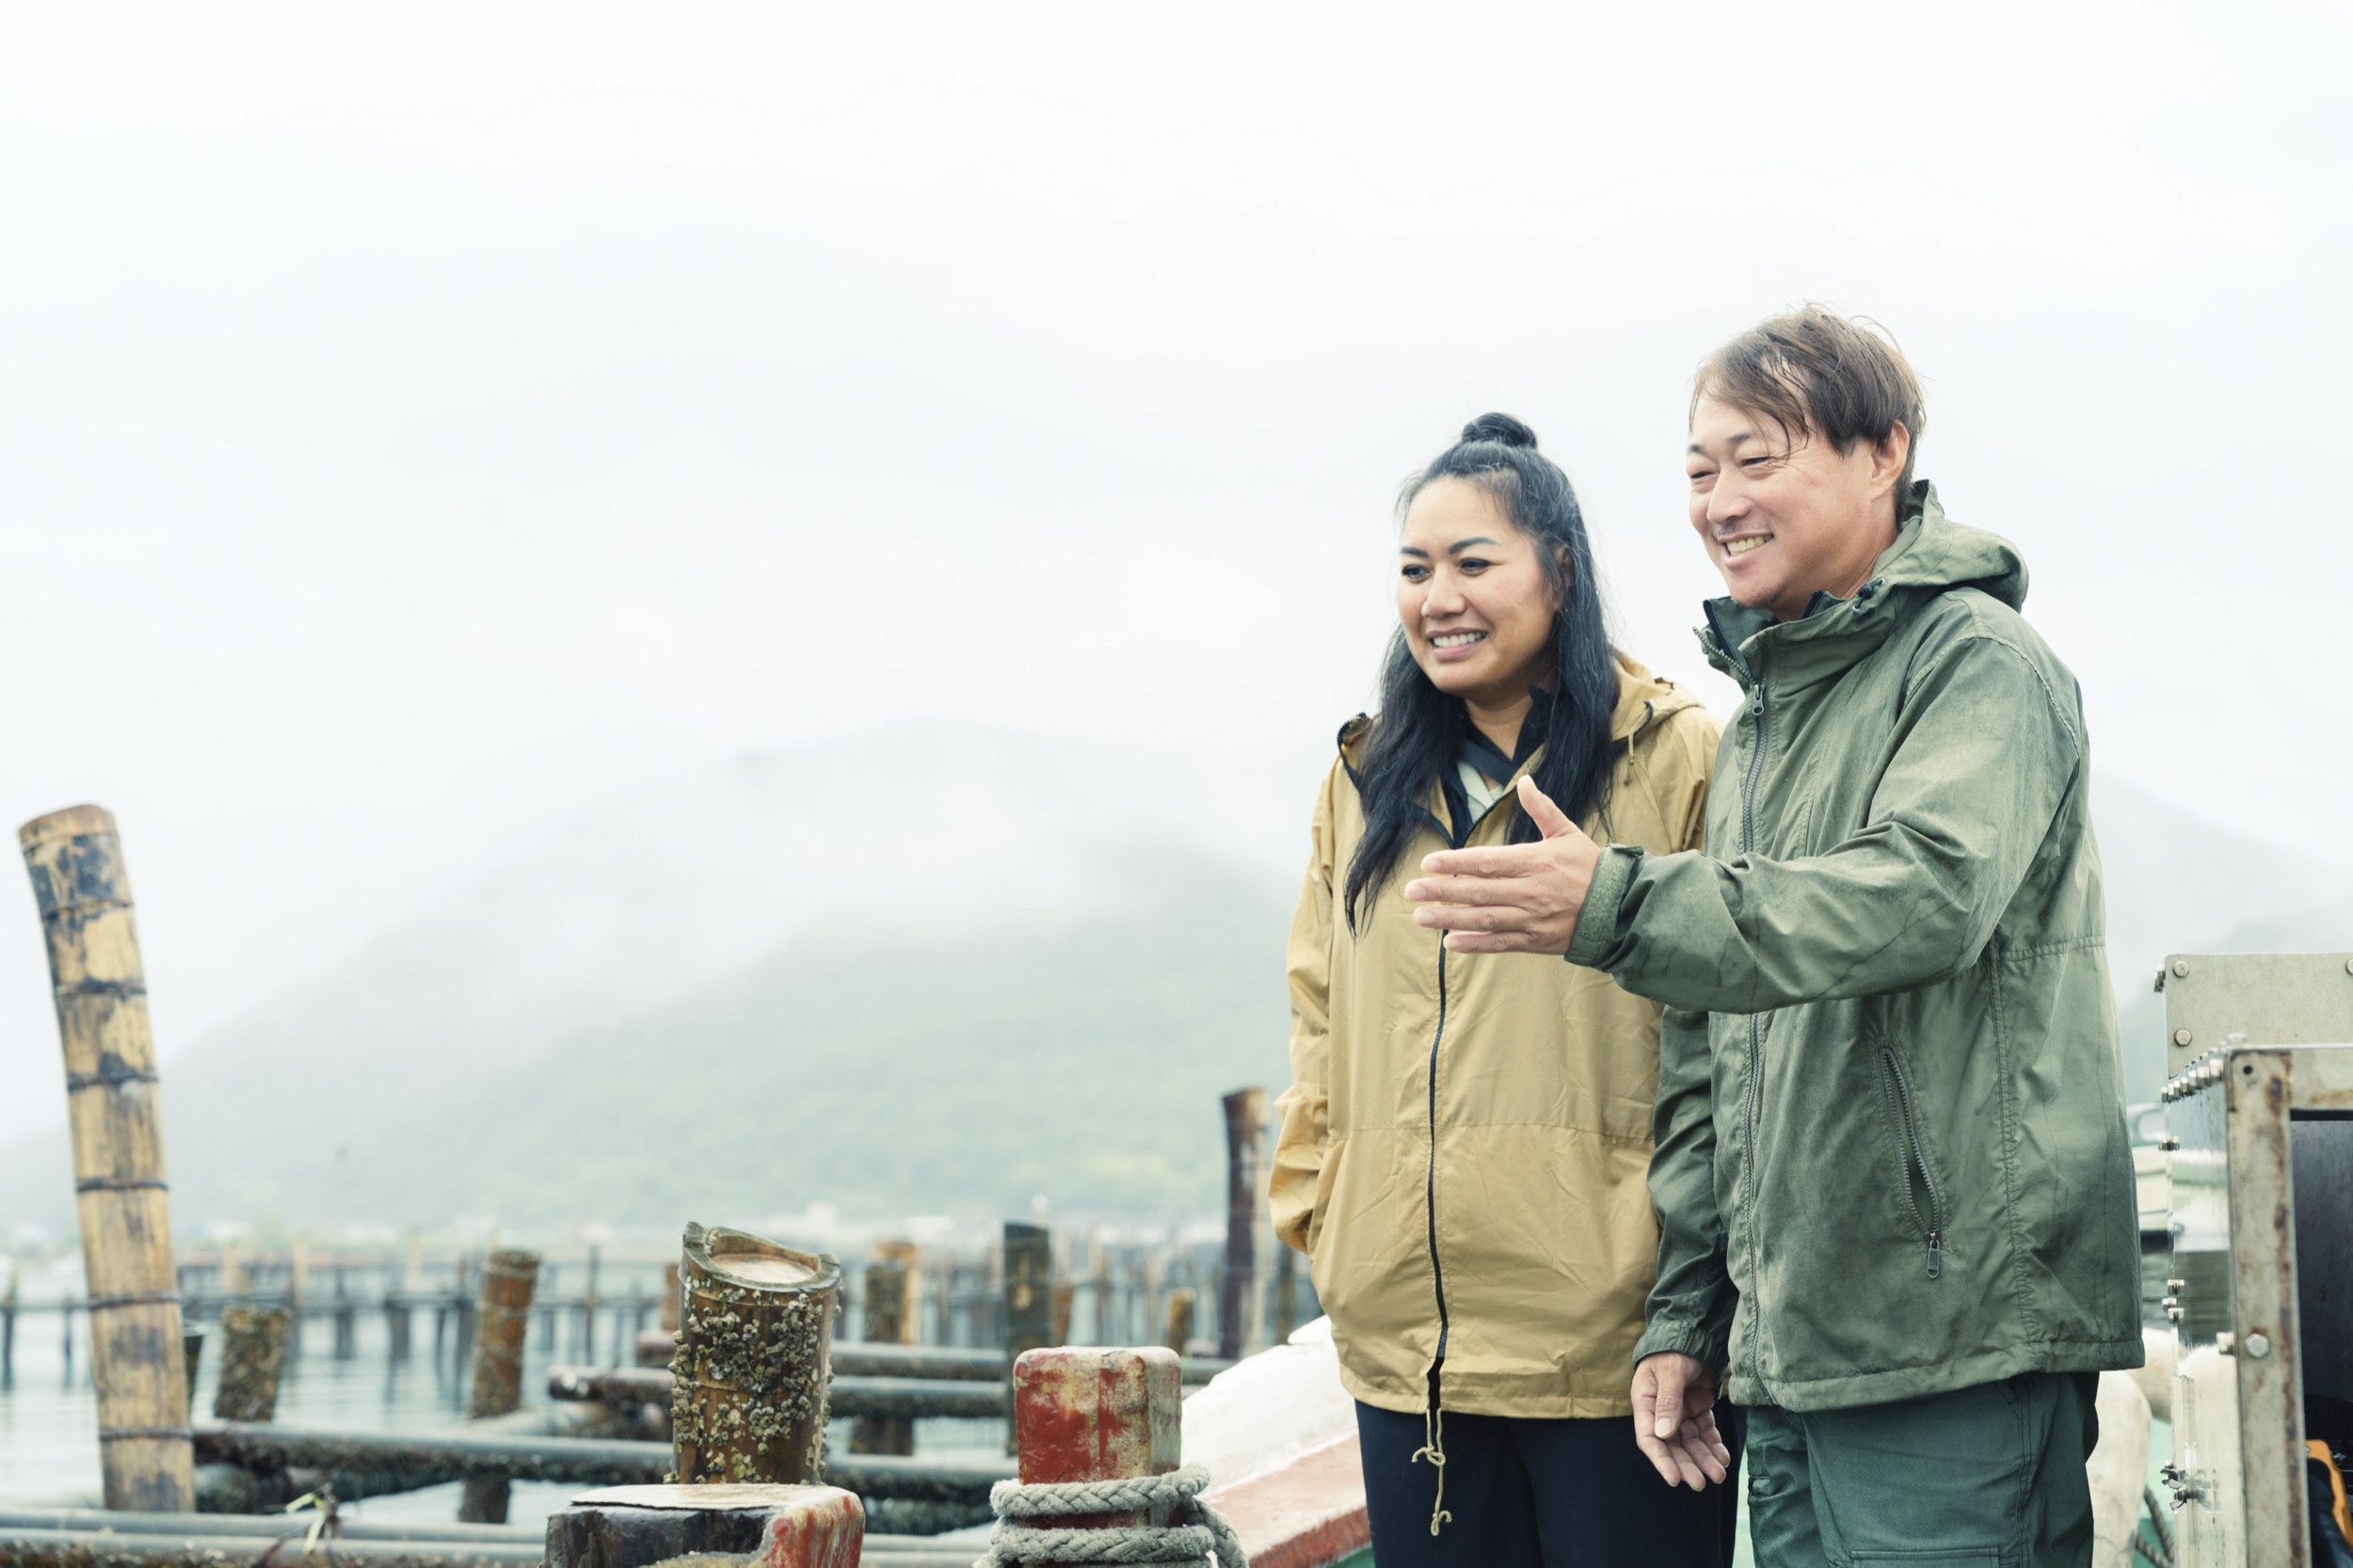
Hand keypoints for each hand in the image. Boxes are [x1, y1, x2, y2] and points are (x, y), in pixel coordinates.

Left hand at [1402, 775, 1601, 954]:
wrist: (1621, 908)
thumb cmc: (1591, 867)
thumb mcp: (1568, 833)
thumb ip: (1542, 809)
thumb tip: (1526, 781)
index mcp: (1535, 862)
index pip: (1487, 862)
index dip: (1456, 864)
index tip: (1429, 864)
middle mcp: (1531, 891)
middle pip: (1479, 892)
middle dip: (1442, 892)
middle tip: (1411, 891)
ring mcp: (1532, 918)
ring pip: (1484, 919)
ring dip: (1450, 919)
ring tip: (1420, 917)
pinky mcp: (1536, 941)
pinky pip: (1501, 943)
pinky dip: (1475, 945)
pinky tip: (1450, 943)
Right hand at [1631, 1352, 1731, 1490]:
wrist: (1692, 1334)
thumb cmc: (1673, 1350)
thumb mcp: (1670, 1372)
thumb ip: (1668, 1401)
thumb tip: (1664, 1434)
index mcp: (1646, 1403)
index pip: (1650, 1438)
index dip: (1662, 1460)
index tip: (1675, 1479)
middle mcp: (1661, 1413)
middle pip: (1673, 1446)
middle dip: (1687, 1465)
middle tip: (1701, 1483)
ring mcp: (1680, 1412)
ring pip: (1691, 1442)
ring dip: (1704, 1459)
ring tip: (1718, 1474)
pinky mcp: (1698, 1409)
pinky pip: (1705, 1432)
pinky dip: (1714, 1445)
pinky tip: (1723, 1457)